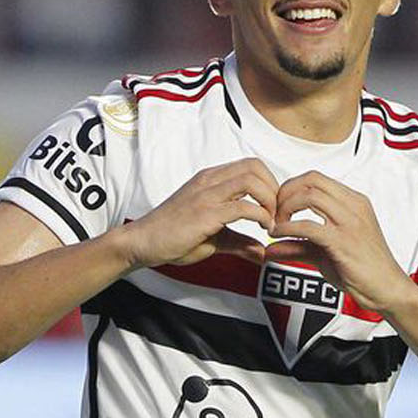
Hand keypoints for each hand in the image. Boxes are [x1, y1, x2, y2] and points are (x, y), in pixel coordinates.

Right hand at [122, 159, 276, 267]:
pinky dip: (261, 217)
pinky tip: (261, 231)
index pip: (250, 165)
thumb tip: (261, 251)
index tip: (273, 209)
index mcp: (209, 180)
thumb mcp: (213, 238)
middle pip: (255, 167)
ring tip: (270, 222)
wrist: (142, 242)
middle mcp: (209, 181)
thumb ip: (239, 241)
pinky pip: (243, 206)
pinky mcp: (205, 213)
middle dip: (274, 190)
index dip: (269, 184)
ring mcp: (206, 195)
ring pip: (252, 180)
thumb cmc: (171, 237)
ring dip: (269, 200)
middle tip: (276, 214)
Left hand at [265, 170, 415, 312]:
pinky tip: (278, 236)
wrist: (387, 289)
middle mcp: (353, 206)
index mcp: (353, 202)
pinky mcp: (344, 241)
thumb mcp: (324, 252)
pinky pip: (309, 226)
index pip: (315, 178)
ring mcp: (350, 222)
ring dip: (285, 208)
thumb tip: (270, 248)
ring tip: (276, 225)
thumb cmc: (361, 269)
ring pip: (309, 196)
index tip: (278, 206)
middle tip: (274, 213)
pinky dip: (287, 228)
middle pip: (311, 180)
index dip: (290, 188)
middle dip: (285, 193)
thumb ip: (297, 245)